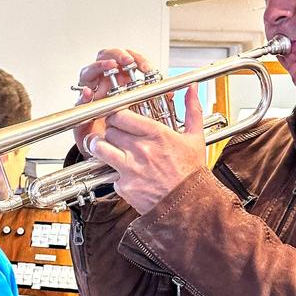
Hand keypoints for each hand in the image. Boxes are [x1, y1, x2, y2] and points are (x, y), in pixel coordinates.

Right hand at [72, 48, 153, 156]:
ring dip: (100, 66)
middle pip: (107, 58)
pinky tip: (89, 93)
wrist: (112, 152)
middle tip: (127, 61)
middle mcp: (106, 84)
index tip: (146, 67)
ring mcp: (93, 95)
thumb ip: (161, 102)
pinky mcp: (83, 110)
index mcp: (122, 82)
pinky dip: (83, 95)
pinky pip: (80, 100)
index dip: (137, 59)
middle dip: (117, 55)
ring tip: (110, 67)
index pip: (127, 61)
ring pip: (90, 72)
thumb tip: (174, 93)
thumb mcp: (147, 114)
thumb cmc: (127, 131)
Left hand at [89, 84, 207, 213]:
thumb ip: (192, 110)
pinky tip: (125, 174)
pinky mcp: (124, 186)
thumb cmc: (192, 174)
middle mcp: (140, 149)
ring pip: (99, 148)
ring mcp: (130, 168)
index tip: (118, 118)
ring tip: (105, 149)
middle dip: (110, 131)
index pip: (120, 115)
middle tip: (114, 135)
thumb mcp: (195, 138)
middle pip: (109, 130)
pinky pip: (110, 175)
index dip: (116, 115)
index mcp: (156, 134)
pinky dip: (115, 175)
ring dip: (100, 147)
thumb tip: (192, 89)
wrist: (190, 206)